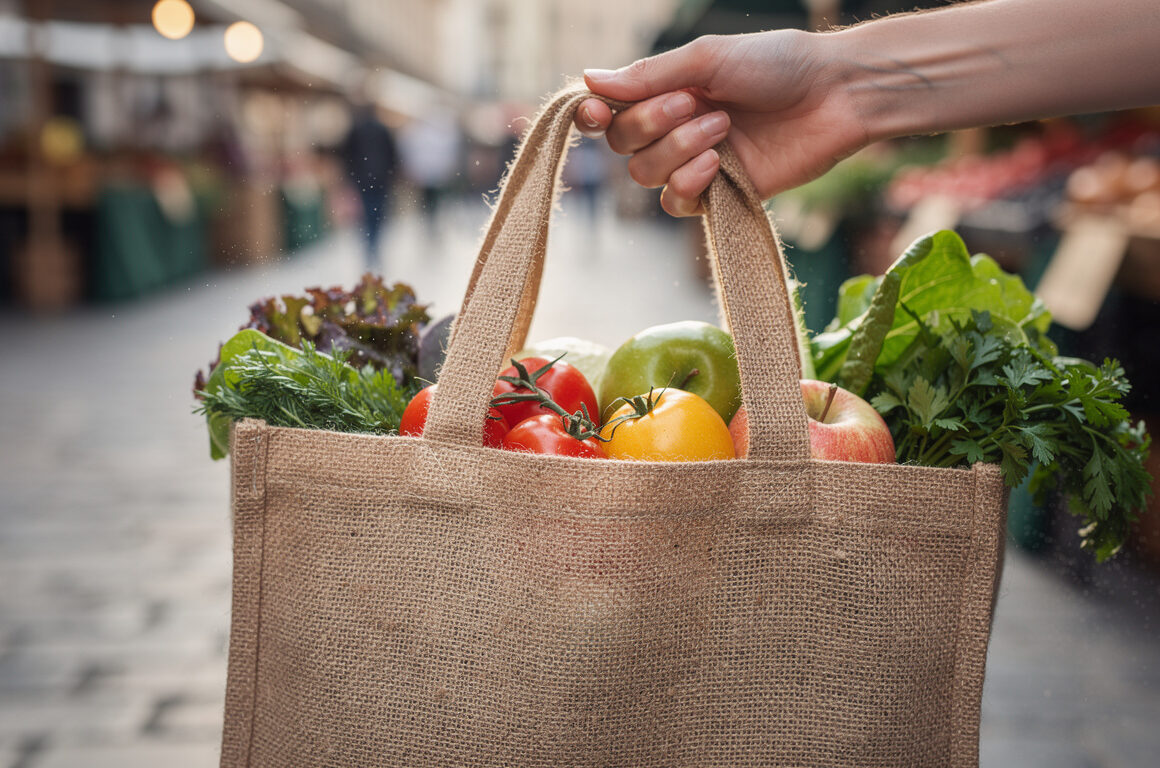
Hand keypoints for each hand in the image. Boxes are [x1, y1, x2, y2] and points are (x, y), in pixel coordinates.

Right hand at [575, 31, 867, 215]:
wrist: (835, 96)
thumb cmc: (777, 65)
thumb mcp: (708, 60)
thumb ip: (649, 75)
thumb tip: (588, 79)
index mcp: (667, 89)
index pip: (610, 111)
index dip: (594, 116)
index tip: (596, 112)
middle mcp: (674, 127)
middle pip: (623, 144)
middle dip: (652, 124)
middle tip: (695, 104)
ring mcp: (695, 162)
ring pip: (645, 175)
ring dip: (678, 150)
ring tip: (723, 127)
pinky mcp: (719, 193)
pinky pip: (675, 204)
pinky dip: (687, 184)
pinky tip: (717, 165)